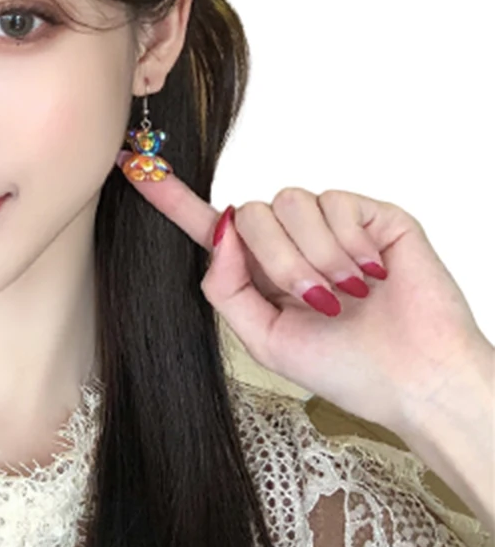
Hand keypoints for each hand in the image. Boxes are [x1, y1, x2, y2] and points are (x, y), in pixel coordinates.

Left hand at [115, 151, 491, 434]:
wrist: (415, 381)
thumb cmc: (345, 368)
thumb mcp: (264, 338)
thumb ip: (226, 286)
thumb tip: (220, 228)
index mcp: (260, 268)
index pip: (208, 223)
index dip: (170, 196)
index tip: (132, 165)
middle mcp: (291, 238)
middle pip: (250, 212)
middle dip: (278, 263)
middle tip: (316, 301)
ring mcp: (332, 222)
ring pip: (288, 202)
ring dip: (315, 258)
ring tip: (348, 292)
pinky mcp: (371, 212)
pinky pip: (335, 202)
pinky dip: (350, 244)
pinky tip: (372, 273)